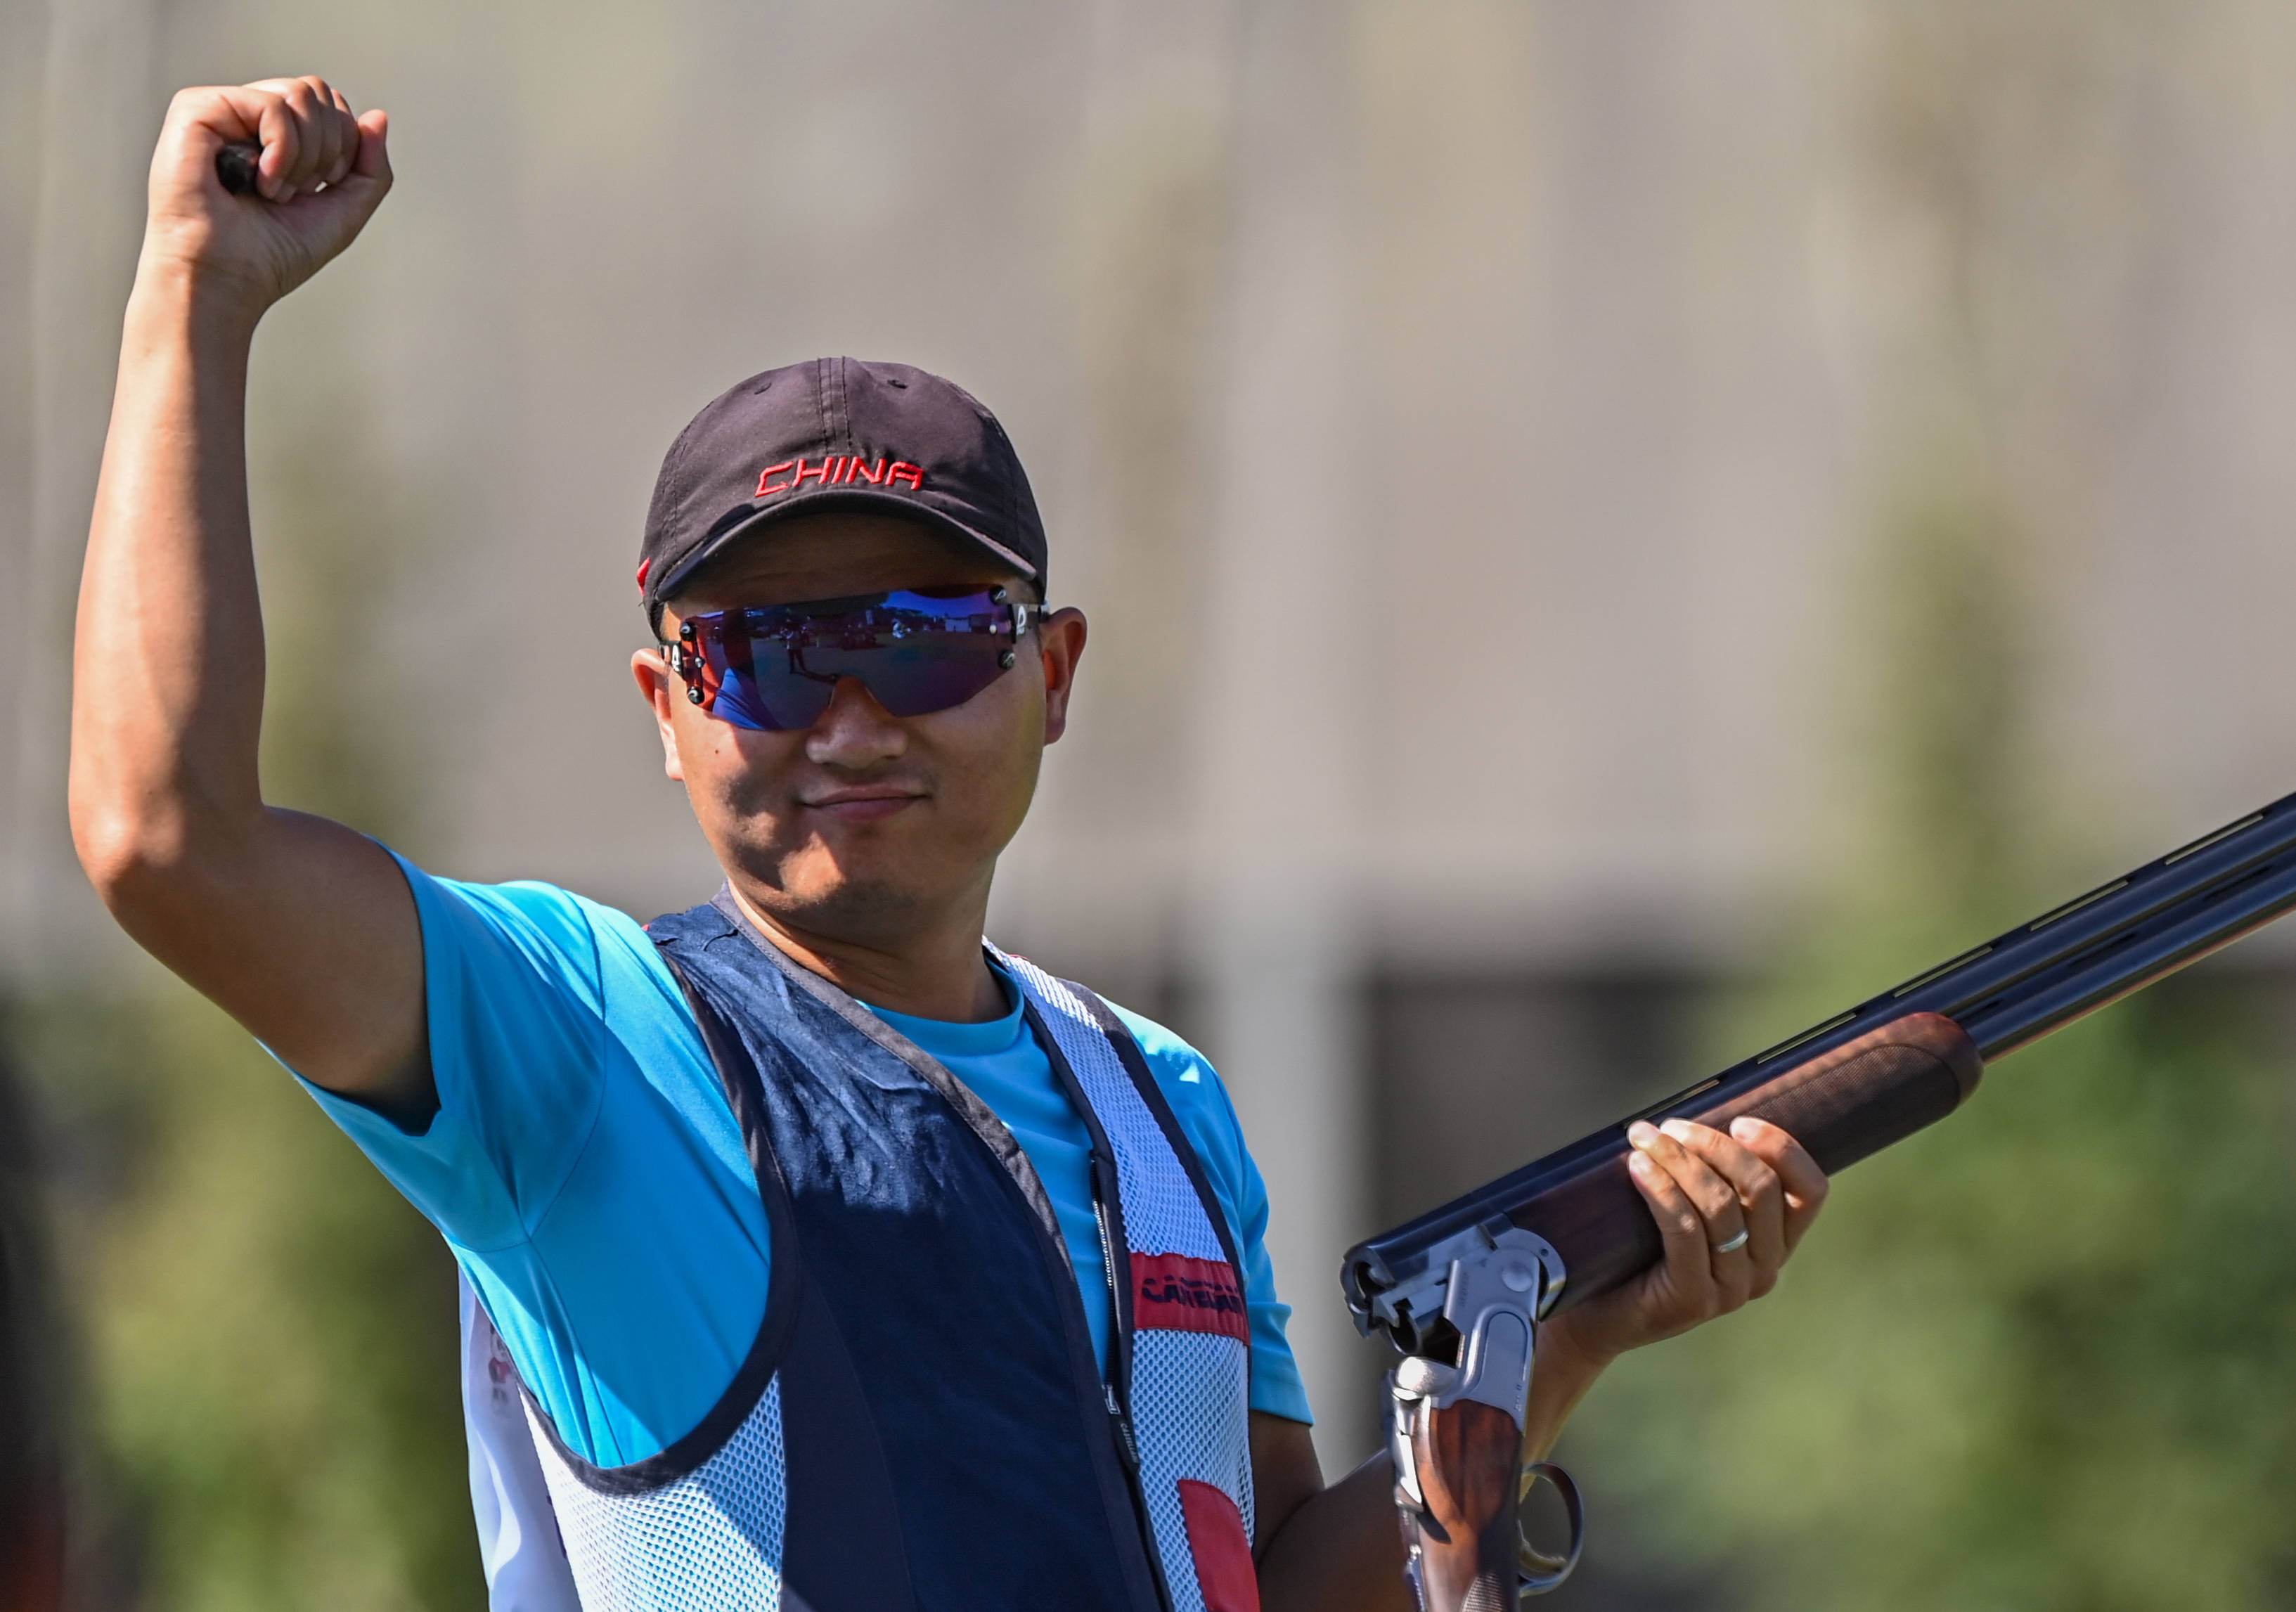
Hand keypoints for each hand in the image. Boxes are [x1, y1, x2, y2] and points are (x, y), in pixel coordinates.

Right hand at [140, 77, 391, 312]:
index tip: (320, 188)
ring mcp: (219, 109)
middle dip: (327, 149)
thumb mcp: (343, 212)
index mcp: (273, 135)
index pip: (329, 106)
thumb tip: (378, 117)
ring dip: (304, 155)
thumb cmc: (270, 254)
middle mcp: (245, 117)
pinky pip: (270, 104)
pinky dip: (283, 149)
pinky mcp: (195, 108)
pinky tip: (261, 181)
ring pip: (299, 93)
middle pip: (316, 91)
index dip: (343, 147)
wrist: (225, 280)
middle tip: (298, 191)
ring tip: (275, 190)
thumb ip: (370, 168)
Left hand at [1546, 1116, 1828, 1366]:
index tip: (1738, 1121)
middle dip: (1713, 1145)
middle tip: (1668, 1126)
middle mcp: (1765, 1269)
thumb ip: (1707, 1172)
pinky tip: (1636, 1166)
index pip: (1810, 1191)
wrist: (1595, 1314)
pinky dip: (1661, 1189)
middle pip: (1761, 1189)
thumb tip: (1696, 1116)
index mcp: (1775, 1242)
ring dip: (1678, 1160)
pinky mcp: (1694, 1298)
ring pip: (1720, 1205)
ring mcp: (1732, 1289)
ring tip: (1641, 1137)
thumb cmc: (1636, 1247)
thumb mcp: (1685, 1205)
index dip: (1782, 1149)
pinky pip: (1685, 1229)